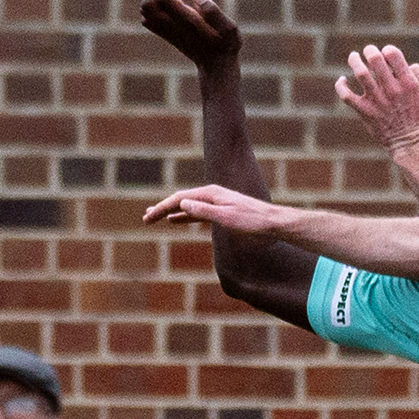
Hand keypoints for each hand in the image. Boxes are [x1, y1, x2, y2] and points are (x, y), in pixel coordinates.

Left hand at [139, 0, 241, 72]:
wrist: (215, 67)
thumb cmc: (225, 45)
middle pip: (147, 4)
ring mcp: (165, 31)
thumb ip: (214, 12)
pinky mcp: (164, 34)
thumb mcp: (229, 30)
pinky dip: (155, 7)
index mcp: (186, 23)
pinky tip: (172, 8)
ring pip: (144, 9)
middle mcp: (172, 27)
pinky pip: (146, 17)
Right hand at [141, 182, 287, 231]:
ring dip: (170, 212)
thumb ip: (204, 211)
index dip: (162, 208)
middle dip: (162, 209)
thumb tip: (182, 203)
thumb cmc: (251, 221)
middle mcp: (211, 195)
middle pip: (180, 200)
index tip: (148, 218)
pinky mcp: (220, 212)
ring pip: (187, 206)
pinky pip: (196, 213)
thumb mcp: (226, 217)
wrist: (273, 223)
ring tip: (155, 217)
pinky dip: (184, 216)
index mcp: (210, 194)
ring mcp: (216, 203)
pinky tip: (176, 221)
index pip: (179, 199)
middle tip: (145, 218)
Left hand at [334, 44, 418, 152]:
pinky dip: (340, 85)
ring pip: (360, 73)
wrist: (409, 142)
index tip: (386, 54)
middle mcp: (391, 89)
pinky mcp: (365, 110)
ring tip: (354, 57)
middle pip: (375, 60)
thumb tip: (407, 64)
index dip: (387, 50)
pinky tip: (342, 80)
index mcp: (408, 83)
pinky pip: (346, 95)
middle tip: (368, 51)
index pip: (393, 55)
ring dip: (354, 61)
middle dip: (370, 50)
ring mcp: (377, 100)